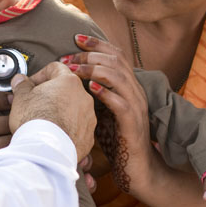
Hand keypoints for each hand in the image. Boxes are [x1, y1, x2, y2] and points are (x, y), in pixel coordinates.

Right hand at [8, 61, 95, 160]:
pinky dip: (66, 130)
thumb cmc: (34, 121)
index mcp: (68, 82)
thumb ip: (21, 85)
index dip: (40, 75)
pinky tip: (53, 135)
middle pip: (66, 90)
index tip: (31, 85)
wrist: (46, 150)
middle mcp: (84, 97)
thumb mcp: (21, 97)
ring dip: (60, 113)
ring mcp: (88, 118)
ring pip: (73, 110)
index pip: (55, 69)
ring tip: (44, 122)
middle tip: (35, 104)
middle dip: (51, 95)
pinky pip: (77, 129)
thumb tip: (19, 80)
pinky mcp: (88, 136)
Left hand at [61, 34, 152, 191]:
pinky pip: (120, 103)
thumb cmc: (118, 140)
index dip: (97, 44)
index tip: (75, 38)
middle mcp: (135, 92)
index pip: (116, 55)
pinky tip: (90, 88)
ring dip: (94, 70)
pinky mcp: (132, 123)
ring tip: (73, 69)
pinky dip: (105, 93)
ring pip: (119, 77)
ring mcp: (136, 107)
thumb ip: (93, 95)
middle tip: (67, 58)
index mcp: (129, 86)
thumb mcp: (104, 111)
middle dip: (89, 55)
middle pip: (115, 61)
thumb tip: (69, 81)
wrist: (138, 168)